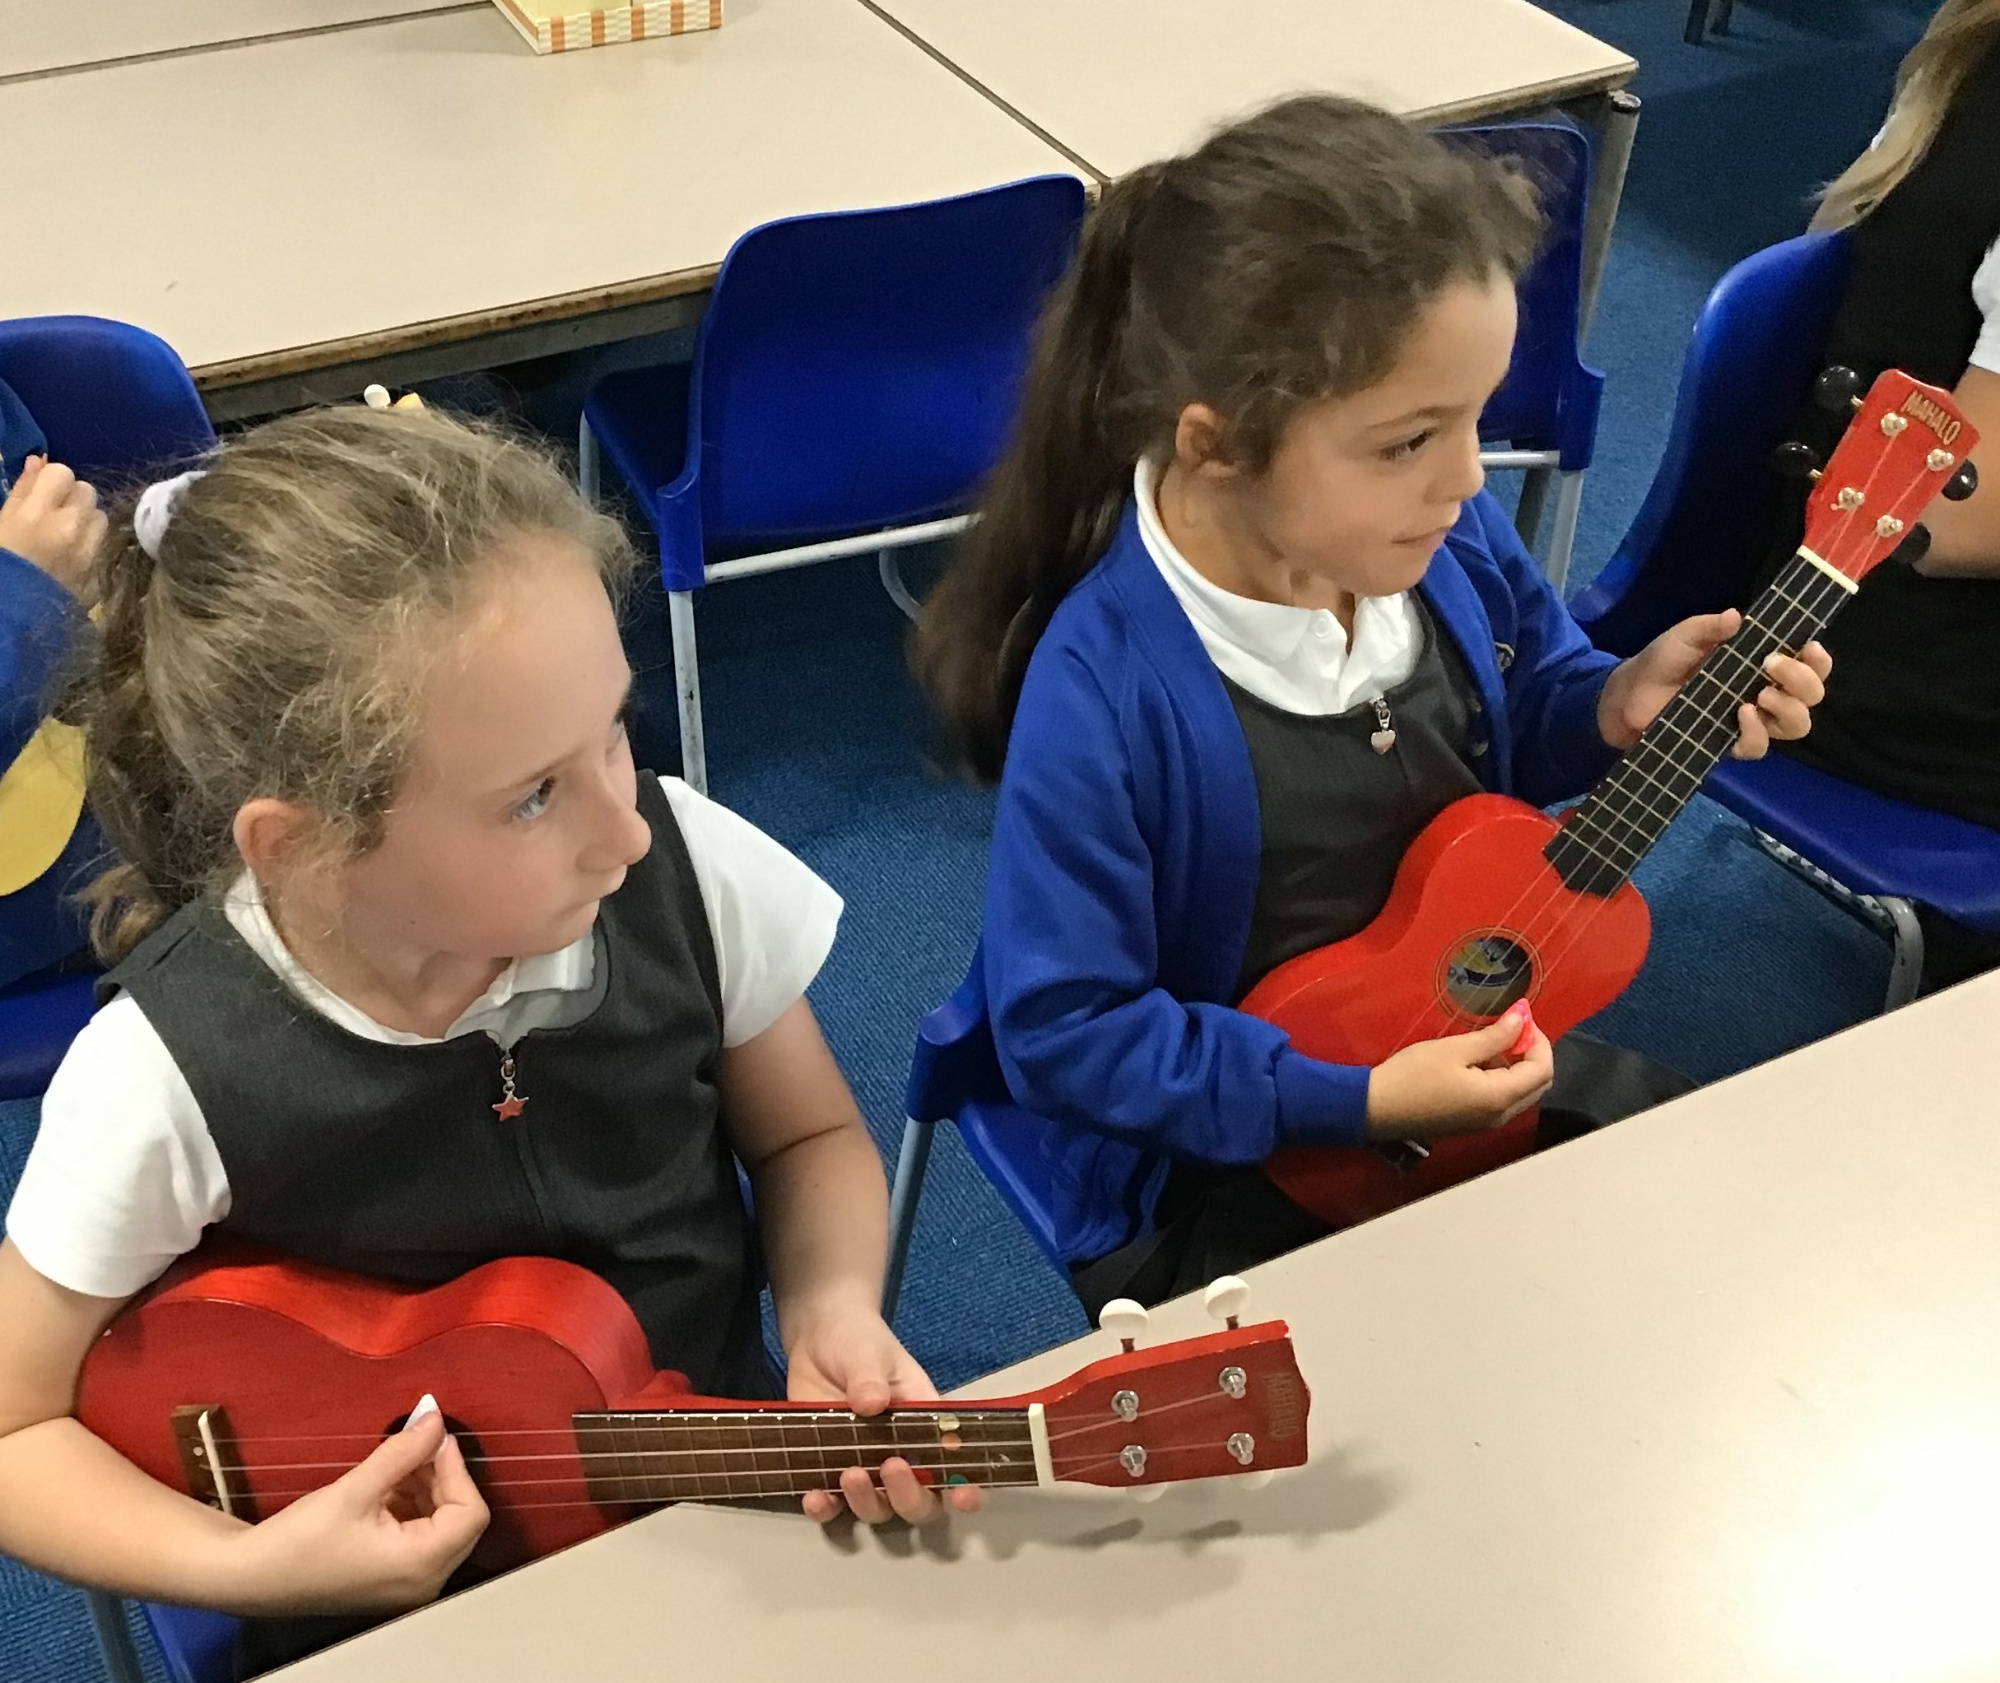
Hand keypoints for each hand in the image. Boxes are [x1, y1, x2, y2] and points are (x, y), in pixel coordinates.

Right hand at [0, 457, 106, 600]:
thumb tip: (38, 460)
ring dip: (88, 522)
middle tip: (56, 518)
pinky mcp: (103, 570)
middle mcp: (69, 527)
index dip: (53, 483)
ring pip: (101, 516)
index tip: (44, 496)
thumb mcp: (2, 521)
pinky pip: (108, 543)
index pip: (62, 473)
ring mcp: (90, 551)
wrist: (14, 616)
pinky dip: (97, 545)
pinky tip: (79, 557)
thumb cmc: (3, 564)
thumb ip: (22, 490)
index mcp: (35, 514)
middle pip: (87, 491)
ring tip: (68, 539)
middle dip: (73, 500)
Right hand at [227, 1404, 487, 1614]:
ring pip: (439, 1523)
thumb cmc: (297, 1542)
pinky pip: (418, 1533)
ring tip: (398, 1457)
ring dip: (425, 1485)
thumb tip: (436, 1417)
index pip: (470, 1512)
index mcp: (421, 1567)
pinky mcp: (390, 1576)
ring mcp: (407, 1583)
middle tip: (417, 1439)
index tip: (433, 1435)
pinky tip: (388, 1481)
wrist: (247, 1578)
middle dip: (441, 1474)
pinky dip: (410, 1503)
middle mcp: (423, 1582)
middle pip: (459, 1518)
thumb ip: (403, 1452)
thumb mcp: (355, 1489)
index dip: (456, 1468)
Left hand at [784, 1299, 982, 1526]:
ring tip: (848, 1474)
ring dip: (866, 1502)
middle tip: (890, 1467)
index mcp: (924, 1426)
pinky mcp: (827, 1470)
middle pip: (917, 1502)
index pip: (954, 1466)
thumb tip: (871, 1403)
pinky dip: (825, 1509)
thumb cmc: (858, 1342)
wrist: (815, 1339)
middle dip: (908, 1497)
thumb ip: (870, 1377)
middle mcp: (900, 1456)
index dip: (965, 1489)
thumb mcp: (868, 1352)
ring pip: (876, 1509)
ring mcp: (863, 1467)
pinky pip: (831, 1505)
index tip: (962, 1494)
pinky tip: (814, 1497)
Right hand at [1364, 1003, 1554, 1142]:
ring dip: (1517, 1066)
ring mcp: (1486, 1124)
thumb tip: (1521, 1020)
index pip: (1542, 1069)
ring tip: (1491, 1041)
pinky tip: (1477, 1062)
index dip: (1538, 1040)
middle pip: (1538, 1084)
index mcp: (1499, 1097)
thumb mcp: (1453, 1050)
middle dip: (1532, 1053)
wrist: (1375, 1110)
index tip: (1520, 1016)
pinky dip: (1502, 1079)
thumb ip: (1494, 1037)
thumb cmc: (1412, 1076)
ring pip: (1521, 1094)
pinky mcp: (1472, 1124)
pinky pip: (1502, 1101)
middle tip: (1511, 1027)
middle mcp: (1500, 1116)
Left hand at [1597, 609, 1830, 758]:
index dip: (1818, 660)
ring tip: (1760, 695)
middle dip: (1803, 680)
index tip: (1809, 647)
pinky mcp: (1728, 743)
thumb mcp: (1685, 636)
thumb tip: (1736, 616)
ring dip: (1788, 709)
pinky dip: (1756, 732)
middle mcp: (1766, 693)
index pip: (1809, 665)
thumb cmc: (1663, 661)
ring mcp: (1750, 721)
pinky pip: (1757, 747)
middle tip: (1771, 666)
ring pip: (1796, 725)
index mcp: (1763, 664)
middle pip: (1812, 695)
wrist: (1628, 695)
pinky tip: (1740, 715)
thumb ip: (1710, 627)